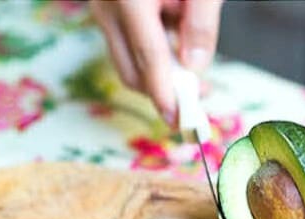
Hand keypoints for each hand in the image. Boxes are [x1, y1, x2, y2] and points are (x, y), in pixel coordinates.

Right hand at [90, 0, 222, 120]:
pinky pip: (129, 43)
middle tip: (202, 93)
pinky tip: (178, 37)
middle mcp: (107, 7)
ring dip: (161, 74)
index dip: (166, 94)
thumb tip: (195, 66)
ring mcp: (102, 9)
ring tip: (195, 63)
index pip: (149, 58)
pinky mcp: (108, 10)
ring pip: (129, 62)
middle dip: (165, 92)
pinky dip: (154, 53)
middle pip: (132, 71)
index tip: (181, 121)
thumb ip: (201, 23)